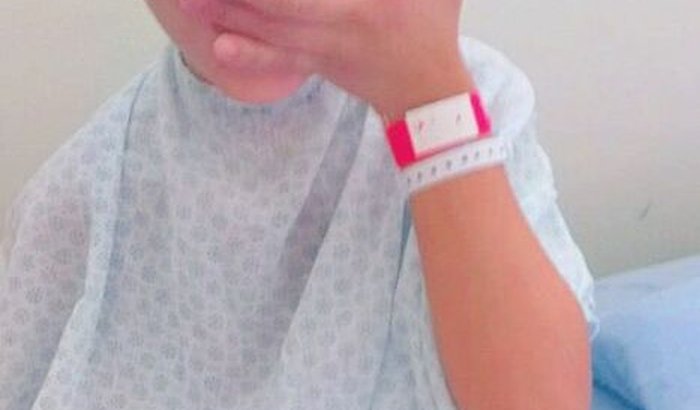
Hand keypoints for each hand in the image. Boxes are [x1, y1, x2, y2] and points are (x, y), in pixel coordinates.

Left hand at [180, 0, 475, 120]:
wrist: (425, 92)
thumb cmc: (434, 29)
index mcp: (358, 8)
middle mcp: (334, 27)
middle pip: (273, 7)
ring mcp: (321, 50)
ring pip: (268, 32)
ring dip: (226, 15)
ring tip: (188, 3)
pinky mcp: (315, 64)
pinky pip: (277, 60)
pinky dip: (248, 53)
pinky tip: (219, 47)